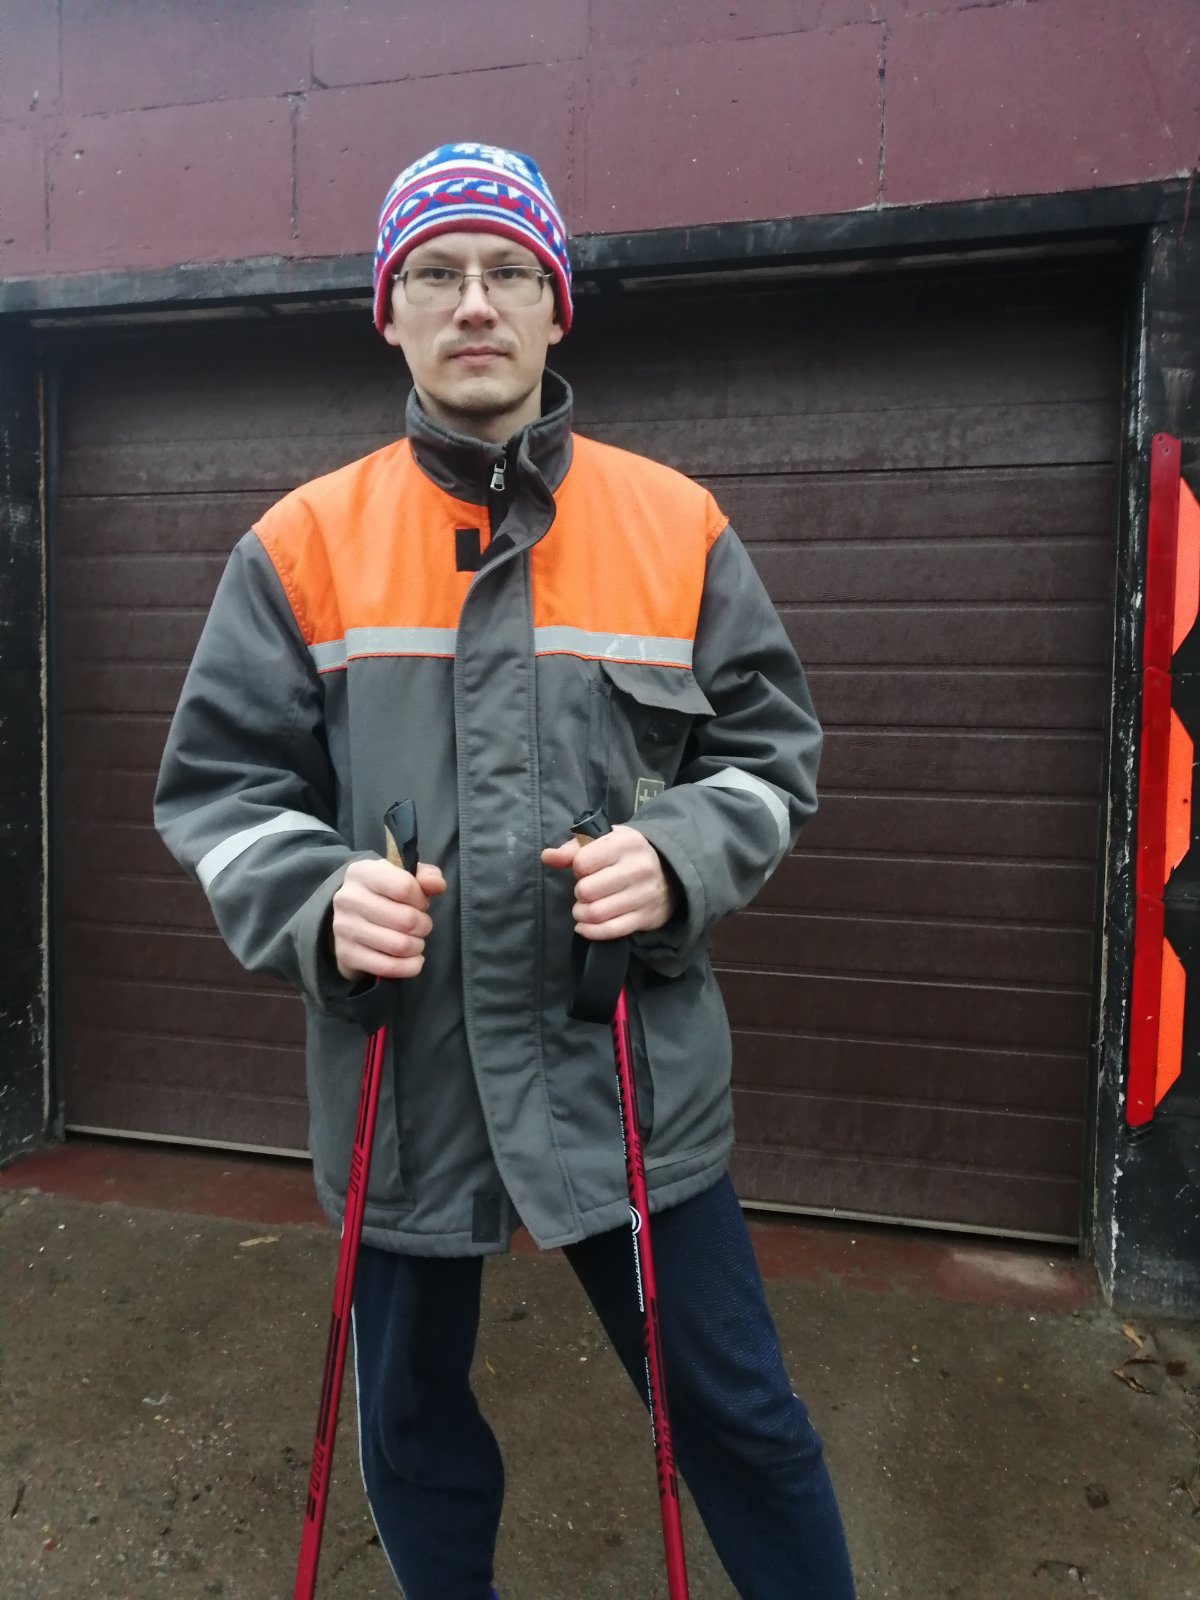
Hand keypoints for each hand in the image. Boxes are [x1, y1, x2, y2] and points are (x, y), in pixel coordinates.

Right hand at [331, 857, 445, 981]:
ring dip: (417, 946)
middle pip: (406, 919)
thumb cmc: (384, 894)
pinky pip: (389, 967)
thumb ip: (426, 876)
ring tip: (416, 941)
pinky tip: (413, 959)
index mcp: (362, 872)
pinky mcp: (346, 954)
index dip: (421, 899)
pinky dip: (409, 966)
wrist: (350, 918)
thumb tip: (437, 885)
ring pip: (400, 946)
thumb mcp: (403, 876)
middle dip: (423, 925)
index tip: (420, 904)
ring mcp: (344, 928)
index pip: (405, 887)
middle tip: (421, 925)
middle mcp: (348, 898)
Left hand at [541, 825, 675, 940]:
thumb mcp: (605, 840)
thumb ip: (573, 848)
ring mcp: (644, 895)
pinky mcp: (646, 917)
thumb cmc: (628, 854)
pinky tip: (585, 926)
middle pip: (587, 891)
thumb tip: (547, 857)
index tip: (584, 869)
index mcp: (625, 843)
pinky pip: (611, 931)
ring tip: (583, 909)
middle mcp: (638, 868)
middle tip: (584, 891)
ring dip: (581, 914)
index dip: (577, 868)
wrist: (670, 872)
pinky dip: (592, 931)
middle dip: (579, 893)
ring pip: (596, 913)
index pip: (582, 862)